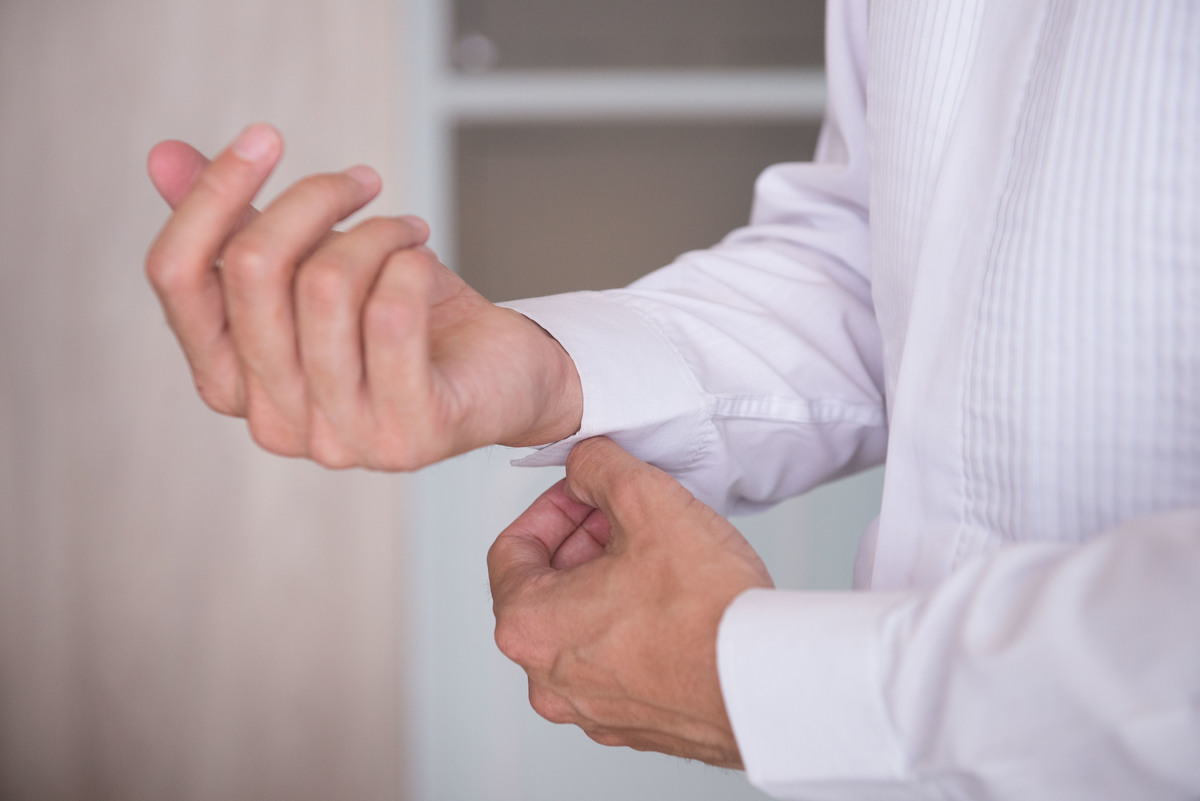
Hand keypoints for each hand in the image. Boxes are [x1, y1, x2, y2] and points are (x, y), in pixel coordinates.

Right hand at [145, 124, 582, 468]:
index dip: (211, 193)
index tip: (265, 137)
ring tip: (408, 229)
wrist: (502, 379)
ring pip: (325, 286)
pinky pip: (391, 317)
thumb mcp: (314, 269)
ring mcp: (340, 439)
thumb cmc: (403, 326)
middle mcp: (272, 423)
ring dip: (377, 232)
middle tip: (363, 181)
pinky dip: (410, 264)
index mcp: (229, 384)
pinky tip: (425, 260)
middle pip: (253, 270)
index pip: (177, 276)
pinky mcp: (408, 437)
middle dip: (312, 198)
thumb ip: (239, 228)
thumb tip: (164, 157)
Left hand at [487, 437, 773, 767]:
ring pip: (579, 628)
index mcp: (529, 626)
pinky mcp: (630, 724)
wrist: (765, 683)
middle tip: (628, 519)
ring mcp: (588, 709)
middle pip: (544, 589)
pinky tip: (675, 605)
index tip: (586, 495)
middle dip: (584, 543)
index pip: (511, 550)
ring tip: (658, 557)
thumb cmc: (707, 609)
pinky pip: (613, 663)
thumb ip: (599, 468)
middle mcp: (546, 678)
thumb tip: (585, 466)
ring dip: (607, 584)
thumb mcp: (646, 500)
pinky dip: (630, 629)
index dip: (553, 508)